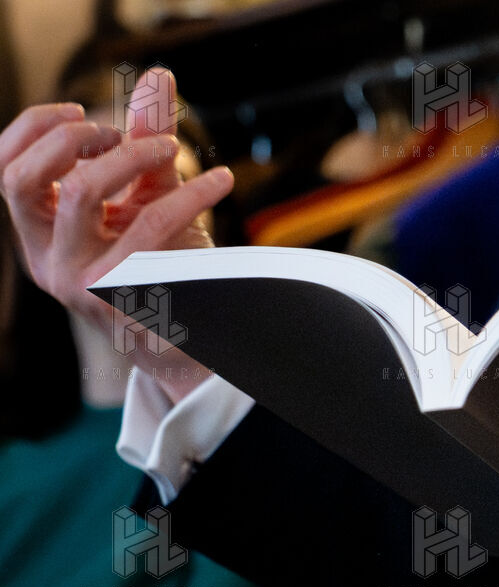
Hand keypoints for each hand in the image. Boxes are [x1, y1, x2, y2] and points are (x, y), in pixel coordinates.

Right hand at [0, 68, 232, 402]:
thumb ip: (146, 140)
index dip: (31, 131)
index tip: (80, 112)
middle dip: (69, 140)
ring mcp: (80, 281)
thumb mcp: (149, 197)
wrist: (191, 342)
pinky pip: (150, 227)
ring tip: (171, 148)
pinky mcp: (124, 295)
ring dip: (126, 157)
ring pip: (79, 195)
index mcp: (40, 234)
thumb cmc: (165, 263)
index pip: (3, 172)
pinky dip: (190, 194)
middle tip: (120, 135)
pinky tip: (221, 180)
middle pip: (22, 180)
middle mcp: (48, 260)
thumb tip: (157, 77)